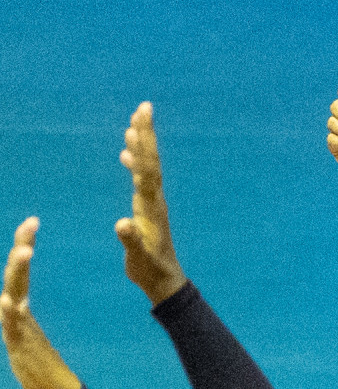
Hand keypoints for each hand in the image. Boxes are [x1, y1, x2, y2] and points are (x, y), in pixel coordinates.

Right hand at [1, 218, 81, 388]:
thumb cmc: (40, 363)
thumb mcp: (29, 333)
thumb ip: (19, 315)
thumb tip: (13, 299)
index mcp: (21, 307)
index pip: (21, 271)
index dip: (23, 245)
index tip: (32, 220)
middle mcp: (15, 312)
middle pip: (15, 275)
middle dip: (21, 248)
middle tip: (30, 224)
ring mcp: (16, 327)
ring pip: (13, 294)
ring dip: (17, 272)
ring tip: (25, 252)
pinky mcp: (18, 344)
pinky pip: (12, 326)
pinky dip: (9, 312)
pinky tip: (8, 300)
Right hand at [117, 102, 188, 304]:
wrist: (164, 280)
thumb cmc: (150, 270)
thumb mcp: (138, 257)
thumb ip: (130, 240)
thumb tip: (121, 223)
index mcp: (151, 206)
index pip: (147, 169)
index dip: (142, 146)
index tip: (138, 122)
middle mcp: (154, 199)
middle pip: (150, 161)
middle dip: (146, 134)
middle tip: (144, 108)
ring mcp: (151, 202)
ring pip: (146, 166)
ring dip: (141, 144)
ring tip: (135, 121)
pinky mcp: (147, 208)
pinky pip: (140, 178)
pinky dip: (134, 162)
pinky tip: (126, 152)